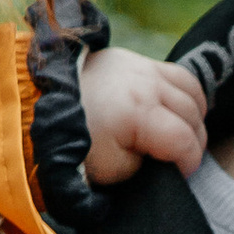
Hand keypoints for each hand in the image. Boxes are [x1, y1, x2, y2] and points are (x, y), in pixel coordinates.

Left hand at [80, 44, 208, 187]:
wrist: (38, 102)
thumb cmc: (71, 141)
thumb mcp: (107, 170)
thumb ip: (142, 167)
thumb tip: (159, 158)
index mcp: (139, 113)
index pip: (185, 141)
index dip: (188, 163)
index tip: (179, 174)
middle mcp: (146, 84)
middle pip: (192, 115)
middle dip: (194, 142)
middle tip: (181, 160)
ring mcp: (142, 66)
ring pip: (191, 90)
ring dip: (195, 116)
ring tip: (185, 136)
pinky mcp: (134, 59)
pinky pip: (178, 74)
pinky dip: (186, 94)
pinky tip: (180, 111)